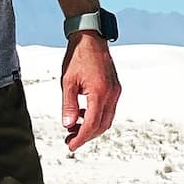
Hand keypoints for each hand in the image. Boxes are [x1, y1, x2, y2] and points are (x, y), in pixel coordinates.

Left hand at [60, 31, 120, 151]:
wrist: (90, 37)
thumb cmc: (78, 56)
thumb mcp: (68, 81)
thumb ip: (68, 105)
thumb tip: (68, 124)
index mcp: (100, 92)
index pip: (92, 124)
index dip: (81, 138)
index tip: (71, 145)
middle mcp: (111, 94)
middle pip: (101, 125)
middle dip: (86, 135)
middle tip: (70, 139)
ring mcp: (115, 91)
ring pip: (106, 119)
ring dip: (91, 127)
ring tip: (73, 128)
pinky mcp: (115, 88)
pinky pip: (108, 109)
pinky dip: (96, 116)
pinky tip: (82, 114)